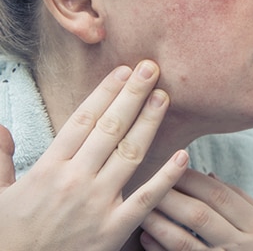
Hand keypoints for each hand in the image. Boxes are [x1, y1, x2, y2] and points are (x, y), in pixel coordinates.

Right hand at [0, 61, 188, 250]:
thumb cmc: (8, 238)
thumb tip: (2, 129)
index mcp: (48, 169)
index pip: (82, 121)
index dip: (105, 93)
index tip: (123, 72)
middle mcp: (75, 180)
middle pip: (110, 128)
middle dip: (132, 96)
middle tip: (152, 68)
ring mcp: (97, 204)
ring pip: (130, 154)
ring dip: (149, 123)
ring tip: (164, 97)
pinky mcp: (114, 230)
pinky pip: (146, 199)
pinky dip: (167, 177)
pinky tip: (184, 156)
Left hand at [140, 170, 252, 250]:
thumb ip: (240, 202)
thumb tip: (211, 175)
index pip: (222, 196)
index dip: (195, 180)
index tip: (172, 166)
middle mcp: (241, 245)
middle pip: (200, 215)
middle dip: (171, 196)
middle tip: (147, 181)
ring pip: (184, 241)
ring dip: (159, 222)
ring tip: (142, 207)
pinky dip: (159, 249)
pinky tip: (145, 237)